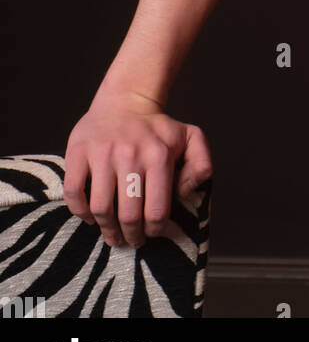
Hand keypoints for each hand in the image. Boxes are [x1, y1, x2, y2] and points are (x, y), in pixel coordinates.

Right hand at [63, 90, 212, 248]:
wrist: (125, 100)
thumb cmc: (157, 128)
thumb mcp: (190, 138)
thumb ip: (201, 164)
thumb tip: (185, 192)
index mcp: (159, 155)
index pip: (156, 211)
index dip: (154, 230)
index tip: (151, 234)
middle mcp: (130, 155)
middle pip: (128, 215)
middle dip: (131, 236)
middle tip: (131, 241)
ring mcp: (102, 153)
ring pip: (101, 208)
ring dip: (106, 229)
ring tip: (112, 234)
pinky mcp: (78, 152)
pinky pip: (74, 192)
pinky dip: (81, 212)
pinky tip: (90, 216)